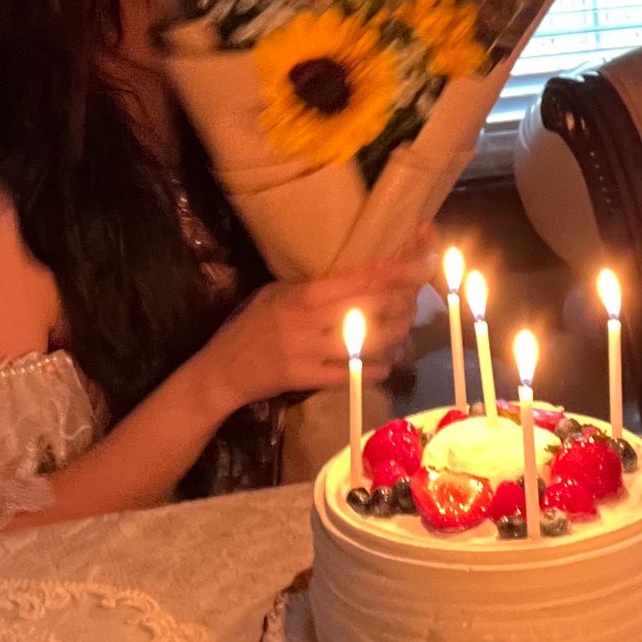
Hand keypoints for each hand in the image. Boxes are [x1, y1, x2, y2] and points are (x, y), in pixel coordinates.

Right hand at [195, 224, 435, 421]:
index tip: (419, 262)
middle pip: (369, 307)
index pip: (357, 279)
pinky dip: (372, 370)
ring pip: (366, 341)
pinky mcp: (306, 378)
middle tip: (417, 296)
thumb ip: (311, 287)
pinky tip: (386, 365)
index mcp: (303, 294)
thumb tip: (356, 275)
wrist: (222, 370)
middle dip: (401, 300)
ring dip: (394, 334)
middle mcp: (308, 320)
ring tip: (404, 327)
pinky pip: (348, 374)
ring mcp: (308, 350)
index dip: (393, 271)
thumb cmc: (249, 325)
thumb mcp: (275, 293)